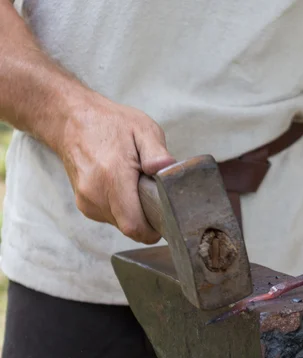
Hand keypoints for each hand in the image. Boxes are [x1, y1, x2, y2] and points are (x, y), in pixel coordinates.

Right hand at [58, 93, 175, 243]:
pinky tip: (125, 188)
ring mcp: (86, 201)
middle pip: (129, 227)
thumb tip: (168, 169)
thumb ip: (157, 152)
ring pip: (120, 223)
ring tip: (138, 187)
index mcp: (112, 177)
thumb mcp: (143, 129)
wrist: (73, 121)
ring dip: (134, 213)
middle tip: (156, 197)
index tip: (167, 220)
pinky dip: (122, 208)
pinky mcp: (83, 204)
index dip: (153, 230)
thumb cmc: (111, 124)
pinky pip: (110, 216)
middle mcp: (95, 194)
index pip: (134, 225)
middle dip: (147, 219)